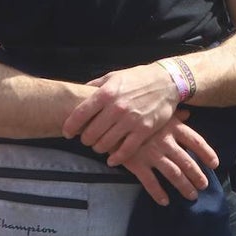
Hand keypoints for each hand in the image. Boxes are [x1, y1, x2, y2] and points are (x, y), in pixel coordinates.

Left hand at [62, 63, 179, 165]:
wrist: (168, 81)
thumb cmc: (138, 78)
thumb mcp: (114, 76)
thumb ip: (95, 86)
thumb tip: (79, 93)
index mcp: (106, 93)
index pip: (79, 115)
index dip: (69, 127)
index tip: (68, 133)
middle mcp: (116, 108)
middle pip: (90, 134)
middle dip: (85, 139)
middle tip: (88, 138)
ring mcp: (131, 120)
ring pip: (105, 144)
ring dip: (99, 148)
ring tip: (100, 145)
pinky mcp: (144, 130)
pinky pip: (125, 151)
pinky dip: (116, 158)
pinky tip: (112, 159)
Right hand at [122, 110, 218, 206]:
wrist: (112, 119)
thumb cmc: (139, 114)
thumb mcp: (159, 112)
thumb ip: (175, 116)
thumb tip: (188, 115)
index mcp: (174, 128)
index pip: (196, 141)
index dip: (207, 153)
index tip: (215, 164)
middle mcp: (166, 142)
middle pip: (186, 161)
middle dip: (197, 175)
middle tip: (204, 186)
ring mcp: (152, 154)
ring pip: (173, 173)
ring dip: (184, 186)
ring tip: (192, 196)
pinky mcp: (137, 164)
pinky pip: (150, 182)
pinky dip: (158, 193)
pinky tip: (165, 201)